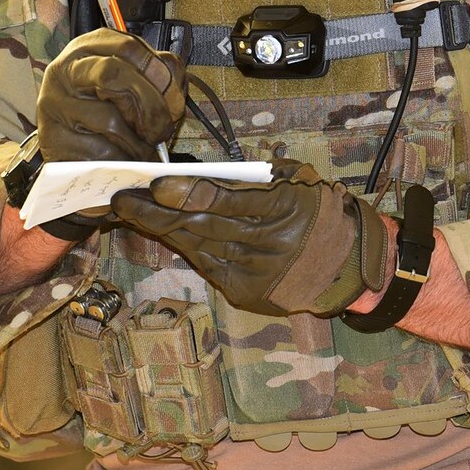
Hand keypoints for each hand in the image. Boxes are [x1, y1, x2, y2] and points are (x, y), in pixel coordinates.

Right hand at [36, 30, 184, 162]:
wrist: (71, 149)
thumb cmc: (106, 110)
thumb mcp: (131, 82)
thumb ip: (155, 77)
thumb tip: (174, 94)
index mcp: (90, 48)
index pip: (129, 47)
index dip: (159, 74)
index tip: (172, 98)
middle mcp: (67, 69)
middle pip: (115, 74)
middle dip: (150, 106)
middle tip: (161, 128)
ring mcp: (54, 102)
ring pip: (109, 119)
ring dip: (138, 142)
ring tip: (145, 148)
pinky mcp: (52, 137)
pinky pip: (100, 150)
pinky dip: (123, 159)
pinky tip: (127, 159)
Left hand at [109, 173, 384, 316]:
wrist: (346, 265)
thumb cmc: (318, 213)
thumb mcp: (296, 182)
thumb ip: (252, 180)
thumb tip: (198, 177)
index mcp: (285, 209)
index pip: (226, 201)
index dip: (188, 194)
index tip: (156, 185)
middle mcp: (267, 245)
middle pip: (201, 226)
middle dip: (157, 213)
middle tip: (123, 199)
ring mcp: (255, 273)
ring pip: (197, 248)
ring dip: (163, 230)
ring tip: (134, 213)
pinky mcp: (246, 293)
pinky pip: (207, 265)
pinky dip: (186, 248)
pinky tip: (167, 234)